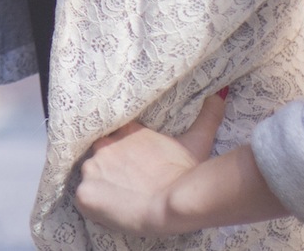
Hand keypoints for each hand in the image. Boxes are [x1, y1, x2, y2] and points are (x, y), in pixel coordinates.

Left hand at [74, 90, 227, 235]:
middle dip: (110, 168)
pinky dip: (91, 204)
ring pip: (89, 175)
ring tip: (119, 197)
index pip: (114, 136)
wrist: (174, 202)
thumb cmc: (185, 171)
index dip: (121, 152)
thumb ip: (207, 116)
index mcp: (126, 131)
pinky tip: (106, 208)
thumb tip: (221, 94)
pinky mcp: (85, 193)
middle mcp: (104, 145)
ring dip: (100, 185)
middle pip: (99, 156)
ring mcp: (92, 168)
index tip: (132, 164)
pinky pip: (82, 198)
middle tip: (129, 184)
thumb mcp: (197, 141)